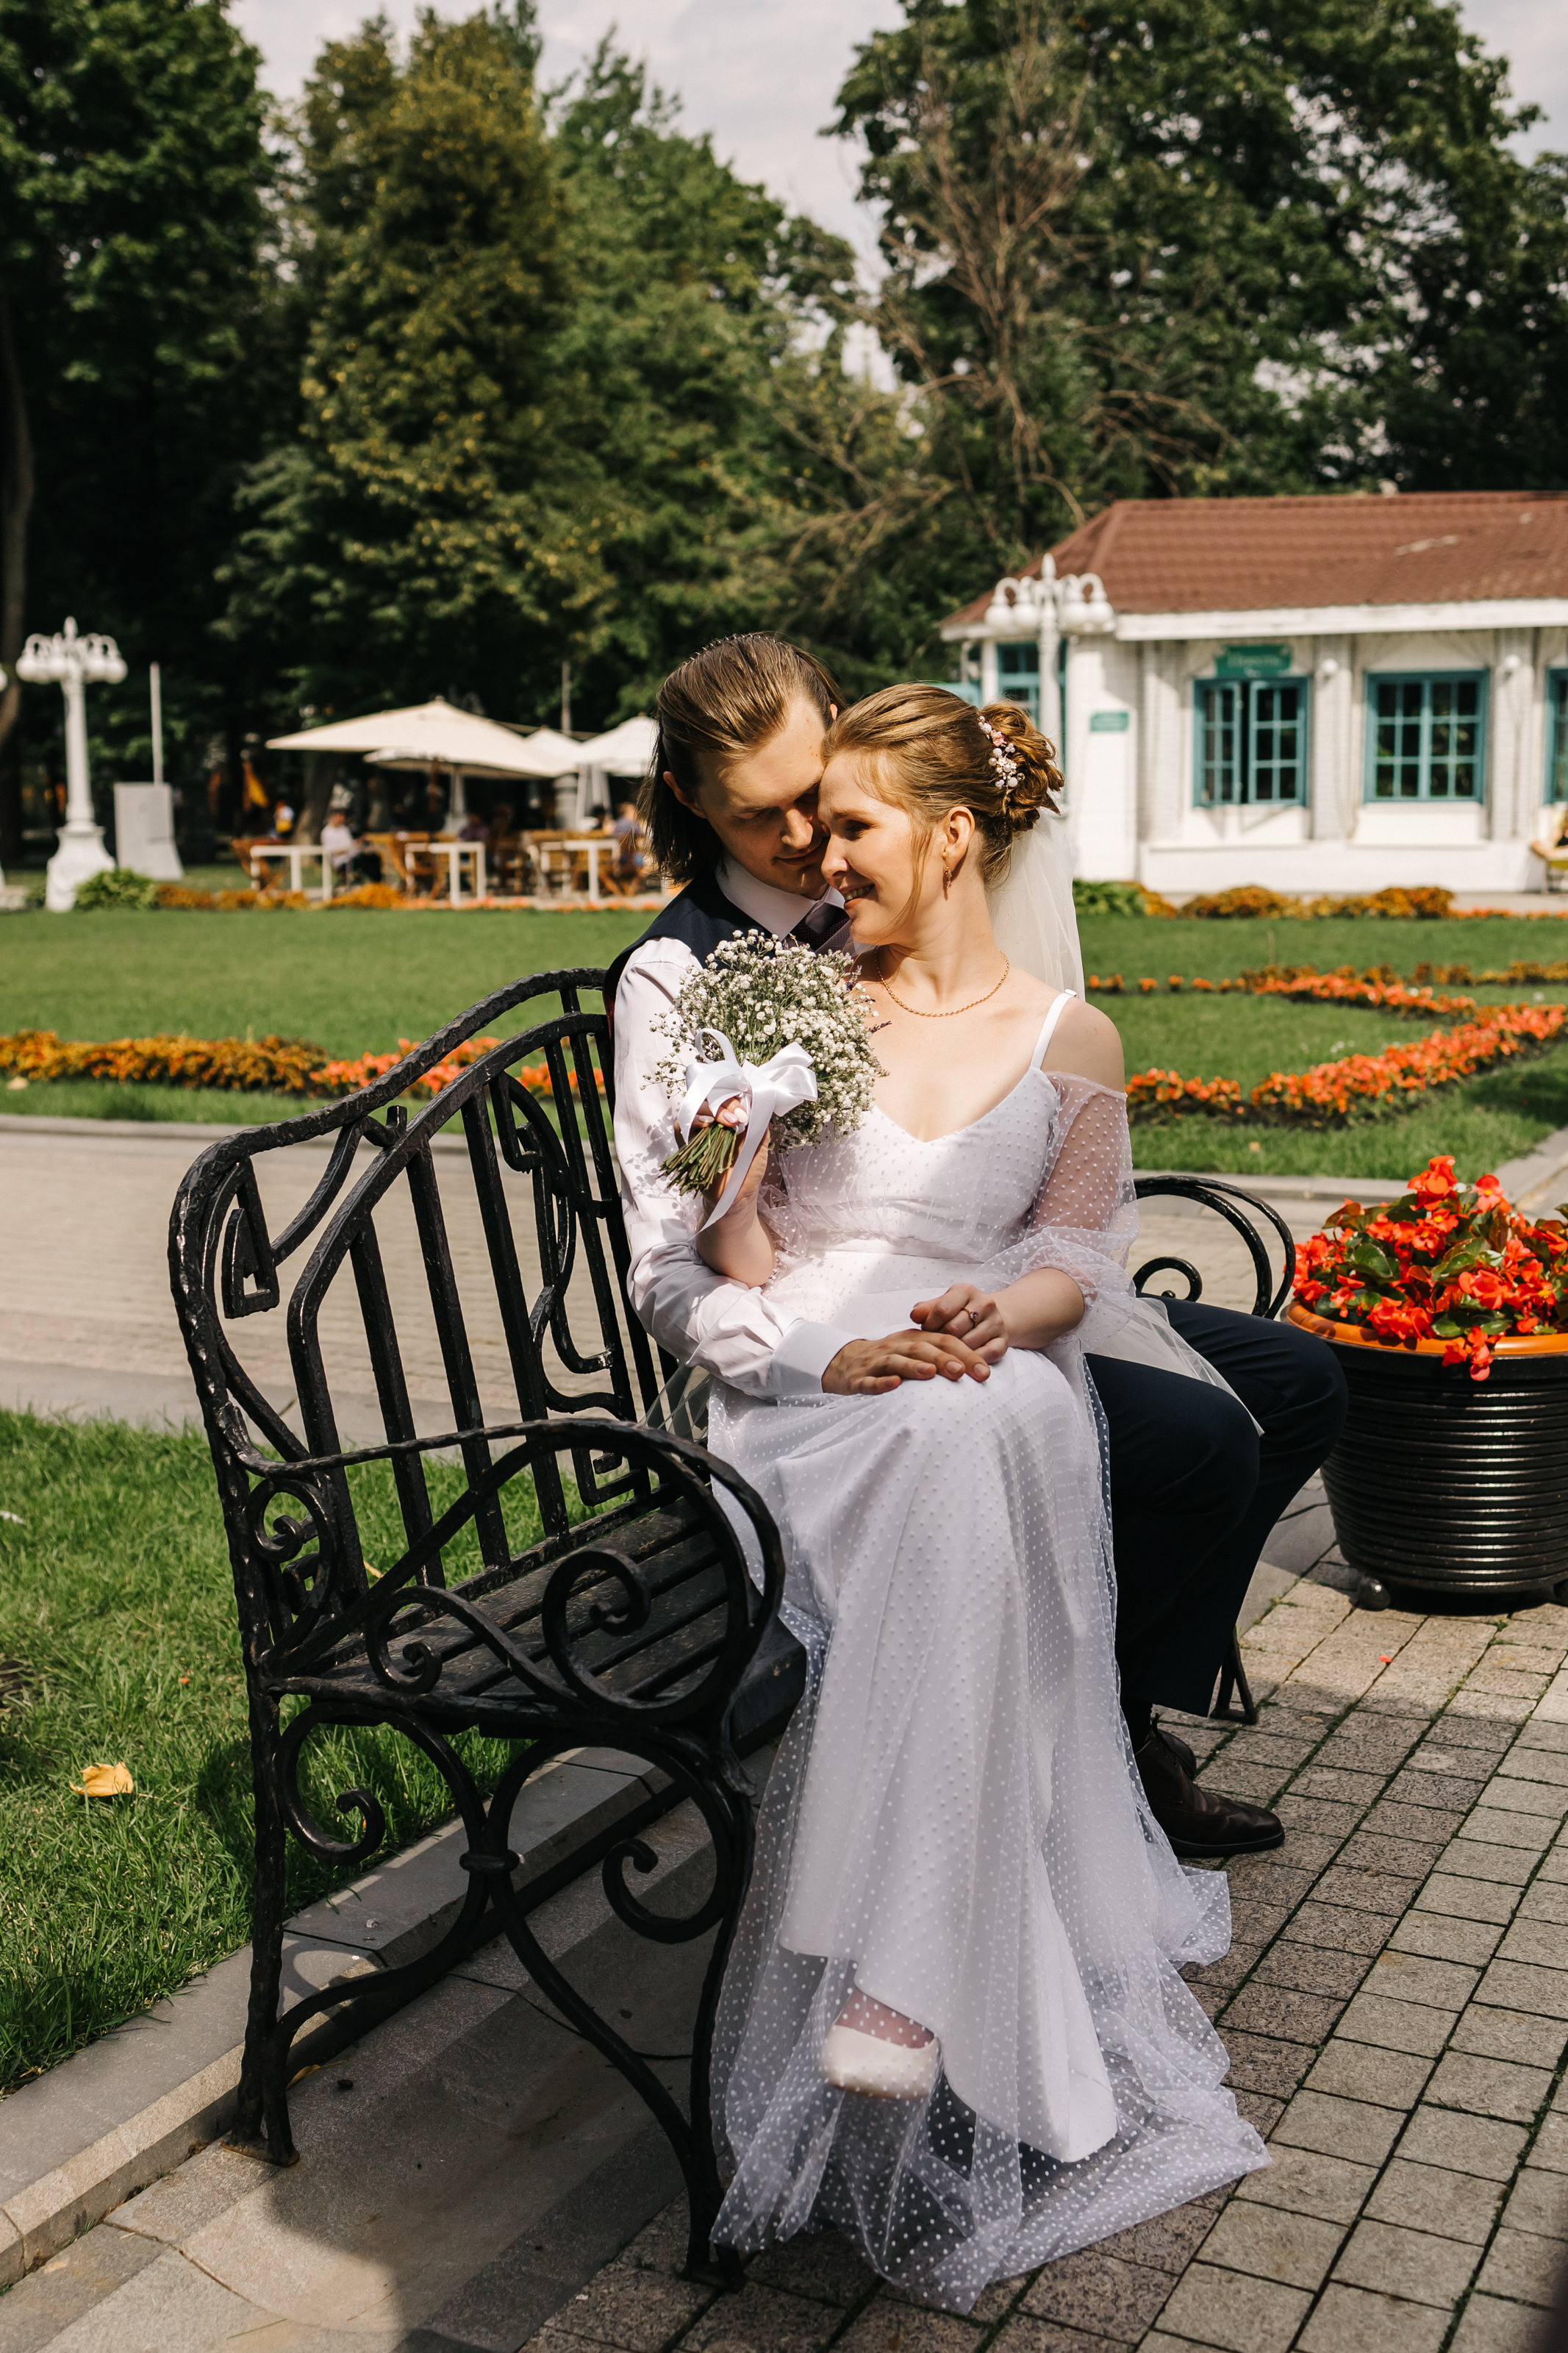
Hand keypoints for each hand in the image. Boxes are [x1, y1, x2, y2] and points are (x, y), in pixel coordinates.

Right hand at [692, 1096, 768, 1216]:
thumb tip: (760, 1105)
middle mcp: (713, 1124)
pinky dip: (691, 1122)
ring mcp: (700, 1134)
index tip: (746, 1109)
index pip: (726, 1098)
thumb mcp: (761, 1149)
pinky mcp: (688, 1146)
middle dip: (725, 1104)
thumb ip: (760, 1128)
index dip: (734, 1098)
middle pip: (710, 1100)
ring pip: (695, 1109)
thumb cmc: (749, 1173)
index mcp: (730, 1121)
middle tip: (738, 1117)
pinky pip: (681, 1127)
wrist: (736, 1199)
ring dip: (710, 1111)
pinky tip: (706, 1127)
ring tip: (727, 1122)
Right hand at [822, 1327, 990, 1395]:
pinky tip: (895, 1386)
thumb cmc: (888, 1360)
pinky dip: (882, 1383)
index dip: (965, 1354)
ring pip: (896, 1361)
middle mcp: (896, 1347)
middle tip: (964, 1372)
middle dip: (944, 1359)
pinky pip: (870, 1381)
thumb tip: (976, 1371)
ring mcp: (876, 1363)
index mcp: (912, 1340)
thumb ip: (940, 1356)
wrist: (843, 1363)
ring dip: (914, 1366)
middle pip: (922, 1349)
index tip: (985, 1372)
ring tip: (931, 1373)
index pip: (942, 1342)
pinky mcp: (858, 1380)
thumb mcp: (913, 1352)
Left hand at [909, 1283, 1009, 1365]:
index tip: (926, 1331)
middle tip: (936, 1344)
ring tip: (947, 1352)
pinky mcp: (1003, 1341)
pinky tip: (963, 1360)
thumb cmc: (959, 1312)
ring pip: (968, 1344)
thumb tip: (915, 1315)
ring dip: (953, 1352)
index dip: (929, 1325)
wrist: (991, 1318)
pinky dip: (971, 1361)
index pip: (942, 1310)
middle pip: (953, 1329)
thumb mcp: (942, 1304)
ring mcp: (996, 1322)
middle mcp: (984, 1303)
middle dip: (940, 1340)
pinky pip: (985, 1355)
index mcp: (966, 1291)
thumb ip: (926, 1309)